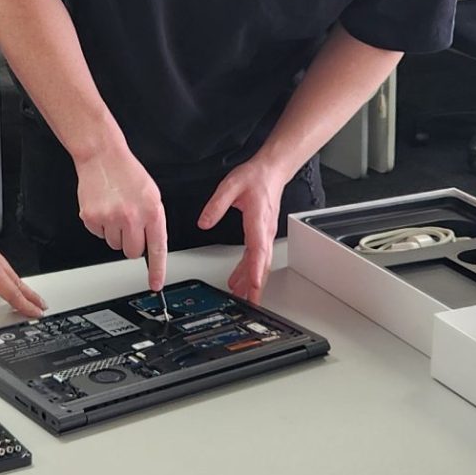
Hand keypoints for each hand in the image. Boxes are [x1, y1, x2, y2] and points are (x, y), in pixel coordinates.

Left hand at [0, 228, 46, 335]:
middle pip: (17, 281)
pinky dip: (7, 273)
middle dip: (30, 294)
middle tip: (41, 304)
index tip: (36, 311)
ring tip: (24, 292)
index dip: (25, 305)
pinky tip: (1, 275)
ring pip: (10, 270)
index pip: (12, 293)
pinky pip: (1, 262)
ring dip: (19, 283)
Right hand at [75, 147, 166, 289]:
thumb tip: (149, 244)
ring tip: (115, 211)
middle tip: (129, 225)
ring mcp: (110, 218)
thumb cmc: (127, 173)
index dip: (157, 270)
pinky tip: (104, 208)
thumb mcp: (151, 194)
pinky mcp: (91, 218)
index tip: (155, 284)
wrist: (102, 156)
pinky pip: (98, 235)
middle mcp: (131, 216)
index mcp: (151, 211)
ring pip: (114, 245)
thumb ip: (152, 219)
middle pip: (132, 252)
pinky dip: (100, 226)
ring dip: (115, 233)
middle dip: (131, 243)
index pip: (157, 248)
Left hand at [198, 160, 282, 302]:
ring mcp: (265, 234)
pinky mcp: (262, 235)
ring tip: (243, 298)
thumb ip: (216, 204)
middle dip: (256, 285)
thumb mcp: (231, 185)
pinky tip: (240, 280)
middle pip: (262, 263)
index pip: (258, 249)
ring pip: (260, 263)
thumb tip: (203, 222)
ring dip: (252, 282)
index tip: (254, 284)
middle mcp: (264, 231)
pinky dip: (250, 271)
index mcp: (258, 220)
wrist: (272, 171)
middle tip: (250, 304)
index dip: (255, 269)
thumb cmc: (256, 178)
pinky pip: (257, 257)